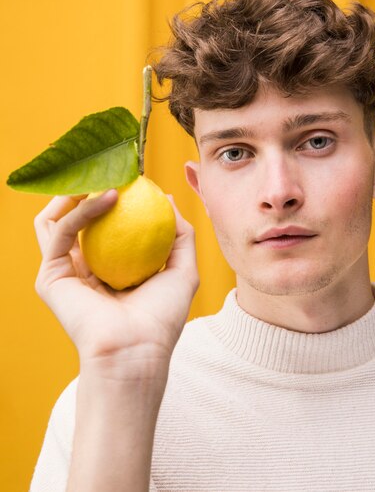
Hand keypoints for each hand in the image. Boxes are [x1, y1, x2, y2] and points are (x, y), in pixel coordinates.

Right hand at [34, 190, 198, 380]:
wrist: (138, 350)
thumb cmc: (162, 318)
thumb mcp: (182, 268)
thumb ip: (180, 234)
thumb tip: (168, 199)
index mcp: (108, 268)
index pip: (103, 225)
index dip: (112, 197)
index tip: (130, 175)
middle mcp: (82, 269)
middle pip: (75, 218)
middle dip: (87, 188)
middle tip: (109, 167)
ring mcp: (63, 272)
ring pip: (56, 219)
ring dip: (75, 192)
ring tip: (101, 173)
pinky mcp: (49, 277)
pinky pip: (61, 232)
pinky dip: (82, 211)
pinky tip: (107, 196)